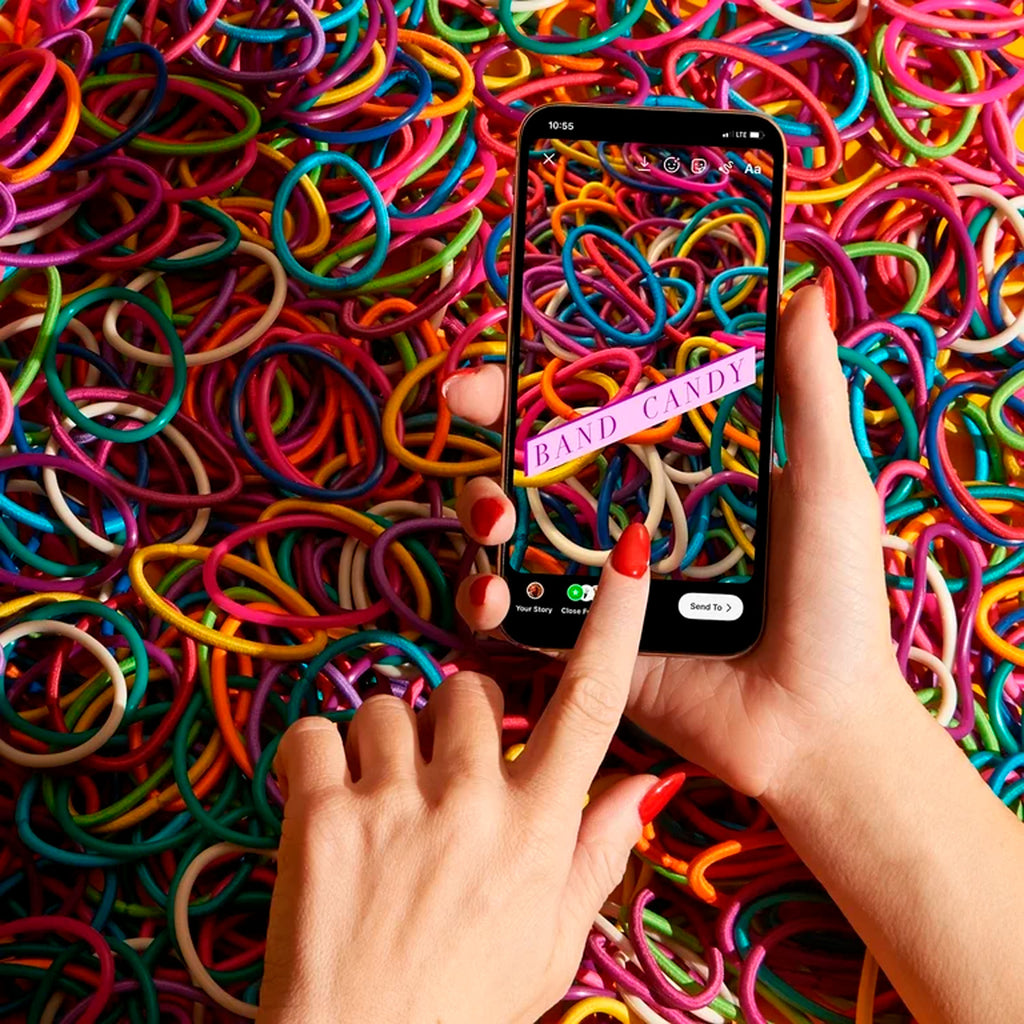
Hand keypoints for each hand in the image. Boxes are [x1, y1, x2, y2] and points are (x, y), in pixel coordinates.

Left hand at [257, 525, 669, 1023]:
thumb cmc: (465, 1003)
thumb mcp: (554, 937)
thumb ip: (598, 849)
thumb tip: (646, 784)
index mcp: (537, 829)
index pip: (591, 702)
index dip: (615, 621)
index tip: (626, 558)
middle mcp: (473, 801)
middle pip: (467, 686)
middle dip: (452, 716)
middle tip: (435, 774)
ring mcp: (396, 803)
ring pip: (390, 704)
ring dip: (383, 743)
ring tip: (378, 805)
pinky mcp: (320, 813)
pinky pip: (317, 730)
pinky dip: (316, 757)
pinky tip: (326, 802)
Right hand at [447, 285, 904, 798]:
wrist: (815, 722)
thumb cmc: (833, 604)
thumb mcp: (825, 485)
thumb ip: (806, 396)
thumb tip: (803, 296)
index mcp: (673, 477)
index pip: (591, 415)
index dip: (537, 385)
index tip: (496, 367)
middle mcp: (623, 522)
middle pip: (532, 466)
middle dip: (488, 433)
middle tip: (471, 412)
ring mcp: (596, 583)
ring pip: (507, 536)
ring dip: (477, 513)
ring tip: (493, 521)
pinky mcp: (579, 642)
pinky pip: (514, 615)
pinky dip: (487, 600)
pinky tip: (495, 595)